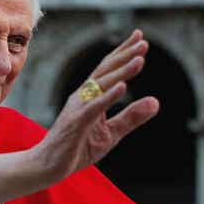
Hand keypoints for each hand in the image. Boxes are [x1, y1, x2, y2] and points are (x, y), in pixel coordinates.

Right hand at [34, 29, 159, 179]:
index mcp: (90, 96)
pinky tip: (123, 87)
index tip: (140, 37)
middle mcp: (82, 96)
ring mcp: (78, 108)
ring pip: (101, 84)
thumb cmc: (76, 148)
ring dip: (121, 71)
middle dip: (125, 55)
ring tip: (140, 59)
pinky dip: (108, 96)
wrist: (47, 166)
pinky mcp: (76, 123)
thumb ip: (132, 117)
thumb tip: (156, 101)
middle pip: (105, 71)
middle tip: (144, 42)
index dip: (124, 53)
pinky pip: (94, 107)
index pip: (109, 70)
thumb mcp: (111, 133)